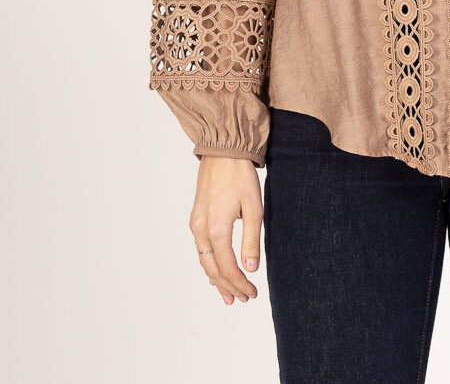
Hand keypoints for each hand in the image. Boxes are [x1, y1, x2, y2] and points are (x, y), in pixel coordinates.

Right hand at [188, 155, 262, 305]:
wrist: (223, 150)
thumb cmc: (240, 176)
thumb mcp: (254, 208)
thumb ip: (251, 240)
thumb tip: (251, 268)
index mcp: (217, 229)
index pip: (228, 268)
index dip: (240, 283)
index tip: (252, 293)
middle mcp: (201, 229)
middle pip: (212, 269)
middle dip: (228, 286)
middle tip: (242, 298)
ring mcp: (196, 223)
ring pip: (204, 260)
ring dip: (216, 278)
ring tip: (228, 293)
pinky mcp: (195, 217)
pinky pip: (200, 248)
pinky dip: (209, 263)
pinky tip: (216, 269)